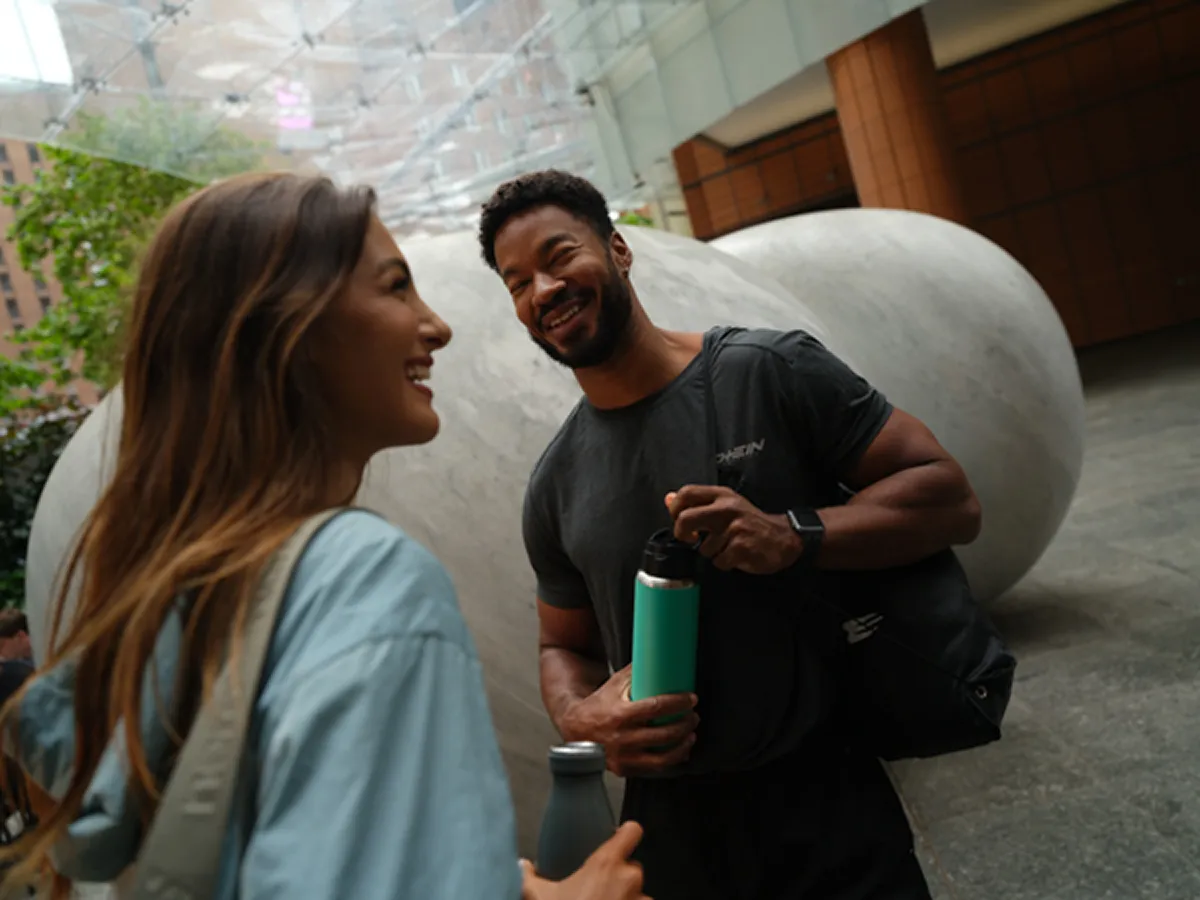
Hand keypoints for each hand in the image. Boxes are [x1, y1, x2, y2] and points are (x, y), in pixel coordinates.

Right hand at [520, 822, 649, 899]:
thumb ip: (528, 877)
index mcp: (606, 864)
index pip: (632, 831)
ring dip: (627, 899)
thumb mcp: (538, 897)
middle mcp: (629, 881)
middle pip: (633, 867)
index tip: (617, 840)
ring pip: (638, 894)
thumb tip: (521, 866)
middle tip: (599, 890)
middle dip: (620, 877)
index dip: (625, 834)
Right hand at [560, 665, 698, 776]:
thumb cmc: (599, 704)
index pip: (656, 708)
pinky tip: (680, 751)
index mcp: (620, 713)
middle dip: (685, 724)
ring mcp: (624, 756)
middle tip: (693, 716)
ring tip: (691, 734)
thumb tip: (661, 656)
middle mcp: (622, 737)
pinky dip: (671, 761)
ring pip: (663, 757)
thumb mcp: (615, 685)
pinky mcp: (624, 769)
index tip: (691, 699)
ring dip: (683, 745)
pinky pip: (654, 769)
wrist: (575, 728)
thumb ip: (637, 673)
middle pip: (664, 734)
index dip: (678, 703)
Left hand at [665, 486, 803, 573]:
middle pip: (685, 519)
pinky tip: (736, 556)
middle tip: (689, 539)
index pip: (686, 493)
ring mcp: (734, 528)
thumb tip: (669, 498)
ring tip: (728, 546)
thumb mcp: (725, 505)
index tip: (679, 520)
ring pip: (704, 548)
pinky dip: (725, 563)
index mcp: (721, 495)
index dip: (675, 508)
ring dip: (713, 553)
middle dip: (682, 534)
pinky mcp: (741, 547)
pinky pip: (719, 561)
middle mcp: (727, 508)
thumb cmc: (751, 522)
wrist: (784, 537)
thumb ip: (697, 503)